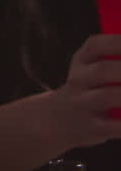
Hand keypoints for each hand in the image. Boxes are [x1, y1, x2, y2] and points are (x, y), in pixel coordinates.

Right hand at [46, 33, 120, 148]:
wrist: (55, 121)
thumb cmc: (86, 89)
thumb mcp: (89, 68)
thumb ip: (114, 58)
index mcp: (81, 61)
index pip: (96, 45)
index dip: (118, 42)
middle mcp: (79, 80)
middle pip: (103, 70)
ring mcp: (82, 104)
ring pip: (106, 97)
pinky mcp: (91, 128)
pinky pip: (113, 127)